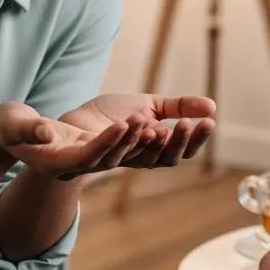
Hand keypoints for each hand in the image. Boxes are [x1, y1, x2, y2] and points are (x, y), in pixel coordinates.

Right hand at [0, 101, 154, 179]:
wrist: (14, 133)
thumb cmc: (9, 127)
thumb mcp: (13, 125)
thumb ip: (28, 130)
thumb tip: (45, 133)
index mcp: (55, 163)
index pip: (85, 156)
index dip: (104, 143)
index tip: (122, 124)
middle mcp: (75, 164)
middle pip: (109, 157)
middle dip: (129, 141)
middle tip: (148, 121)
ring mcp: (87, 157)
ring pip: (120, 153)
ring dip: (139, 138)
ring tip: (156, 120)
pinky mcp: (95, 147)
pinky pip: (121, 144)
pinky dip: (138, 134)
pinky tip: (155, 119)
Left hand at [59, 94, 215, 169]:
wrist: (57, 129)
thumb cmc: (103, 121)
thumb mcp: (146, 107)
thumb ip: (177, 107)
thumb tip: (212, 107)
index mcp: (147, 151)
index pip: (177, 152)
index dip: (194, 140)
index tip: (210, 122)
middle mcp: (129, 161)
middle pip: (160, 160)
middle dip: (176, 143)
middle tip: (189, 124)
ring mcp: (102, 162)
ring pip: (128, 157)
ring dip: (141, 139)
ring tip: (150, 119)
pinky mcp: (75, 159)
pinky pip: (95, 154)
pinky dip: (111, 141)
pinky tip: (124, 124)